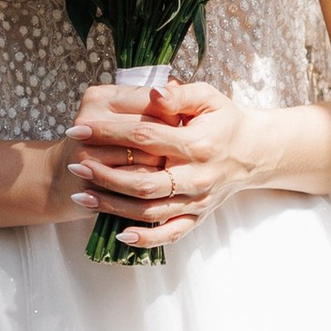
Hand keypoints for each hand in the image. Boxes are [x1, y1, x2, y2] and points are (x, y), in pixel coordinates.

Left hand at [65, 76, 258, 247]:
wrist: (254, 152)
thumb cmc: (225, 121)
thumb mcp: (208, 97)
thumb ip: (180, 94)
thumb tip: (155, 92)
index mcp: (198, 144)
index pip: (145, 138)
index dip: (108, 133)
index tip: (79, 129)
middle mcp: (198, 177)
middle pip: (142, 182)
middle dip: (104, 175)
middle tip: (75, 166)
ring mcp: (197, 201)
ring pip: (149, 211)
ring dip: (112, 207)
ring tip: (81, 196)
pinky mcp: (198, 217)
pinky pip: (170, 235)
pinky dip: (145, 239)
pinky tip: (118, 234)